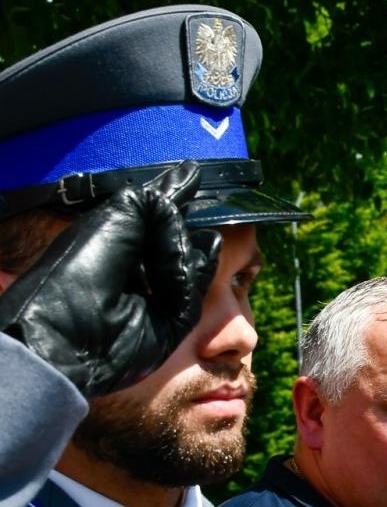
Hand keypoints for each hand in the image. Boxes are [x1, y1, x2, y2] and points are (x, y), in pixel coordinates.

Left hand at [0, 161, 218, 396]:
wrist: (70, 335)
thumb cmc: (80, 272)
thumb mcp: (115, 219)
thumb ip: (152, 203)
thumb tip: (182, 206)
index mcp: (111, 241)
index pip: (150, 213)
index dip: (171, 193)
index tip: (193, 172)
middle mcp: (134, 265)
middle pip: (175, 235)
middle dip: (186, 220)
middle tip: (195, 199)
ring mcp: (154, 293)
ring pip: (190, 260)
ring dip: (186, 246)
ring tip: (186, 238)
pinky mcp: (172, 319)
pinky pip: (195, 288)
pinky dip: (195, 272)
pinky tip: (195, 255)